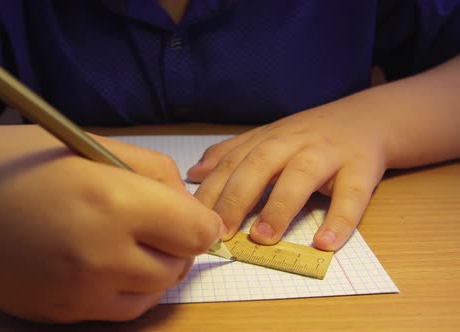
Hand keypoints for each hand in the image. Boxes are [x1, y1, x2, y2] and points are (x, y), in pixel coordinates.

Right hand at [0, 124, 221, 322]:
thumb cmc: (18, 160)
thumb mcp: (93, 145)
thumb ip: (154, 172)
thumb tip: (190, 207)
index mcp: (112, 203)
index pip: (195, 231)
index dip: (200, 220)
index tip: (189, 214)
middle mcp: (100, 257)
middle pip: (178, 266)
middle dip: (176, 244)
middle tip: (155, 223)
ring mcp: (78, 294)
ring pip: (152, 294)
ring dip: (154, 270)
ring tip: (128, 243)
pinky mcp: (59, 314)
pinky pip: (116, 310)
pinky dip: (123, 289)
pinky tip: (103, 262)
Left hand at [187, 103, 387, 250]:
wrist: (369, 118)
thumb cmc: (310, 136)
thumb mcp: (269, 138)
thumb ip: (232, 154)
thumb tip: (195, 173)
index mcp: (268, 139)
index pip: (233, 163)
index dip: (213, 190)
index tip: (194, 218)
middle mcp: (294, 143)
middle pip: (261, 165)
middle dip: (237, 197)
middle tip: (221, 232)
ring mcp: (328, 153)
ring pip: (301, 176)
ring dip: (280, 207)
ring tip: (263, 238)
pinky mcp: (362, 167)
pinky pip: (352, 195)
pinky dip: (340, 220)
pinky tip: (325, 243)